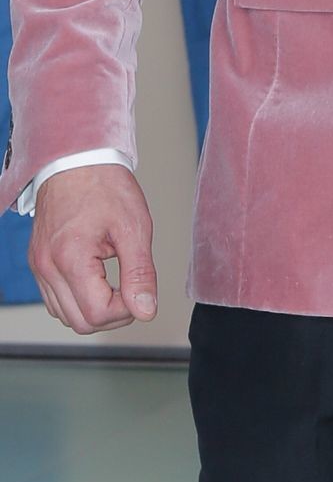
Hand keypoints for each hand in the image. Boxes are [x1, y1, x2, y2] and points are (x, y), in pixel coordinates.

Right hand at [29, 164, 157, 333]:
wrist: (77, 159)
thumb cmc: (104, 185)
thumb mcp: (134, 226)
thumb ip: (140, 273)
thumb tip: (146, 310)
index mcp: (70, 257)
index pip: (98, 313)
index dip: (126, 310)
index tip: (140, 289)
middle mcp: (47, 267)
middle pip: (79, 322)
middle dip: (112, 314)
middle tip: (132, 289)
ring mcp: (39, 266)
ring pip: (65, 315)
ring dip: (94, 309)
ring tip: (116, 281)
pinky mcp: (38, 263)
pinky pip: (55, 299)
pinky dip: (78, 298)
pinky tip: (97, 278)